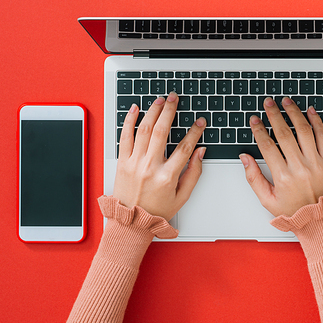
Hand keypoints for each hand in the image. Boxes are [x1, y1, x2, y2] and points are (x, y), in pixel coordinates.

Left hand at [113, 92, 206, 220]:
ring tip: (160, 100)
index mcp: (166, 177)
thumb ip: (194, 173)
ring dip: (152, 111)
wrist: (130, 224)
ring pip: (143, 130)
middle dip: (170, 111)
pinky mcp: (122, 162)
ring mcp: (134, 163)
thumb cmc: (156, 212)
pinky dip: (129, 120)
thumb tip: (200, 152)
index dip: (194, 132)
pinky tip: (135, 109)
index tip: (199, 122)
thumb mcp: (182, 197)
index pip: (184, 147)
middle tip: (175, 98)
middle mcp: (149, 167)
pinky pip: (124, 137)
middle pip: (161, 131)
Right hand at [239, 97, 322, 216]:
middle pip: (284, 133)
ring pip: (303, 130)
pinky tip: (310, 111)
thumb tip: (245, 158)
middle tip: (268, 103)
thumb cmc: (294, 213)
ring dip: (294, 113)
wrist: (321, 223)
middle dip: (274, 115)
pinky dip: (317, 121)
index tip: (255, 120)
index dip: (259, 130)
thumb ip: (253, 178)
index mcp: (283, 177)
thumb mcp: (267, 200)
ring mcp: (316, 163)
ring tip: (286, 102)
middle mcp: (299, 167)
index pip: (267, 146)